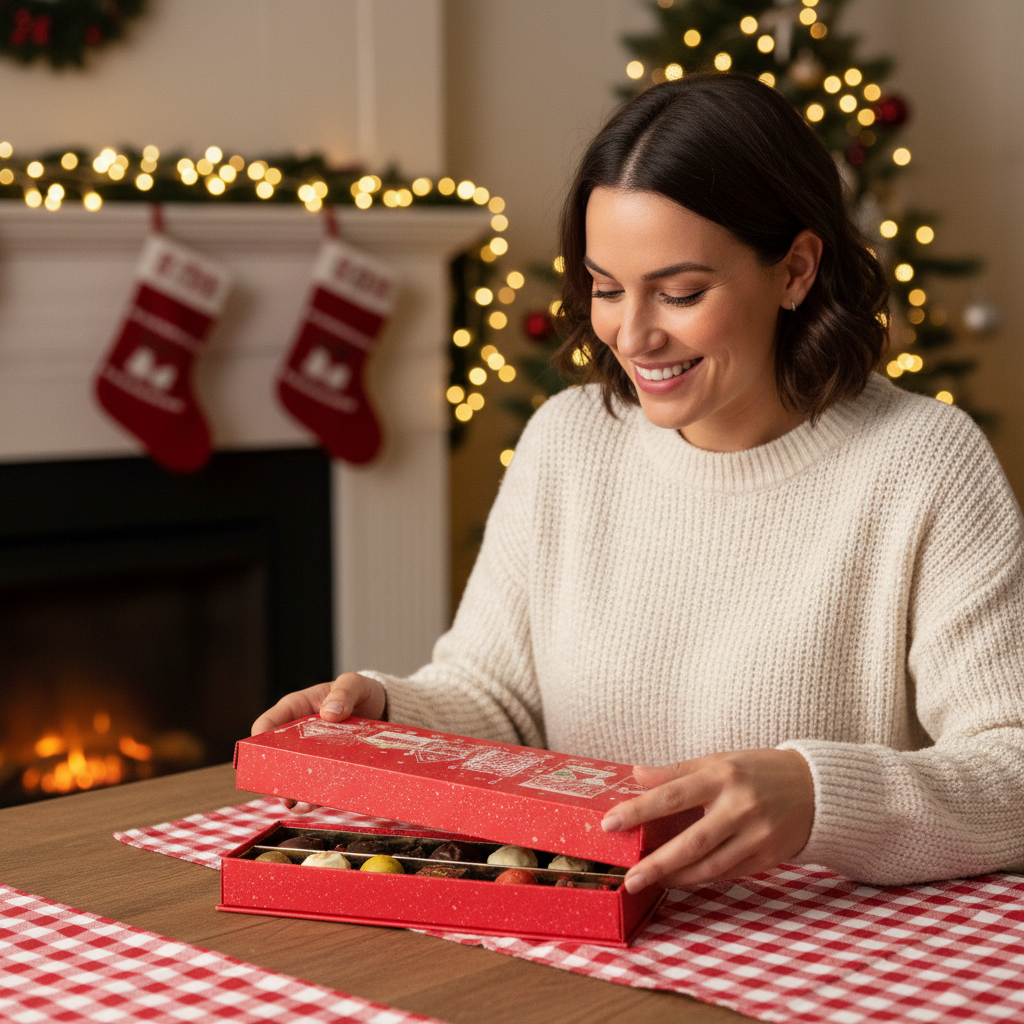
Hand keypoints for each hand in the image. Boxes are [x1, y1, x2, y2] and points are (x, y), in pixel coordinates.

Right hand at [250, 672, 386, 811]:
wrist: (381, 707)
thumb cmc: (360, 691)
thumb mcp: (354, 684)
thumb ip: (344, 692)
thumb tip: (329, 713)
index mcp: (295, 709)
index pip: (266, 725)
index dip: (259, 742)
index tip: (264, 759)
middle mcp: (297, 734)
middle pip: (275, 758)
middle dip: (277, 777)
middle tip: (286, 793)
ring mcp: (311, 752)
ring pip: (293, 776)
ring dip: (295, 792)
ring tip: (304, 805)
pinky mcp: (326, 766)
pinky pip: (314, 783)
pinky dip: (314, 796)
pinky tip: (319, 803)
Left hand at [601, 749, 813, 892]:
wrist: (817, 789)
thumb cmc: (759, 770)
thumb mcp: (720, 760)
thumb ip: (677, 770)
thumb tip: (636, 773)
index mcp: (723, 776)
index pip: (672, 794)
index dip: (639, 810)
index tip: (611, 823)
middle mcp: (740, 806)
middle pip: (691, 841)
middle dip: (657, 863)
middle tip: (629, 878)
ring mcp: (756, 835)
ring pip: (709, 865)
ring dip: (676, 877)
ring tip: (648, 882)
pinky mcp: (768, 858)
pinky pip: (727, 873)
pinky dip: (701, 878)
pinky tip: (679, 879)